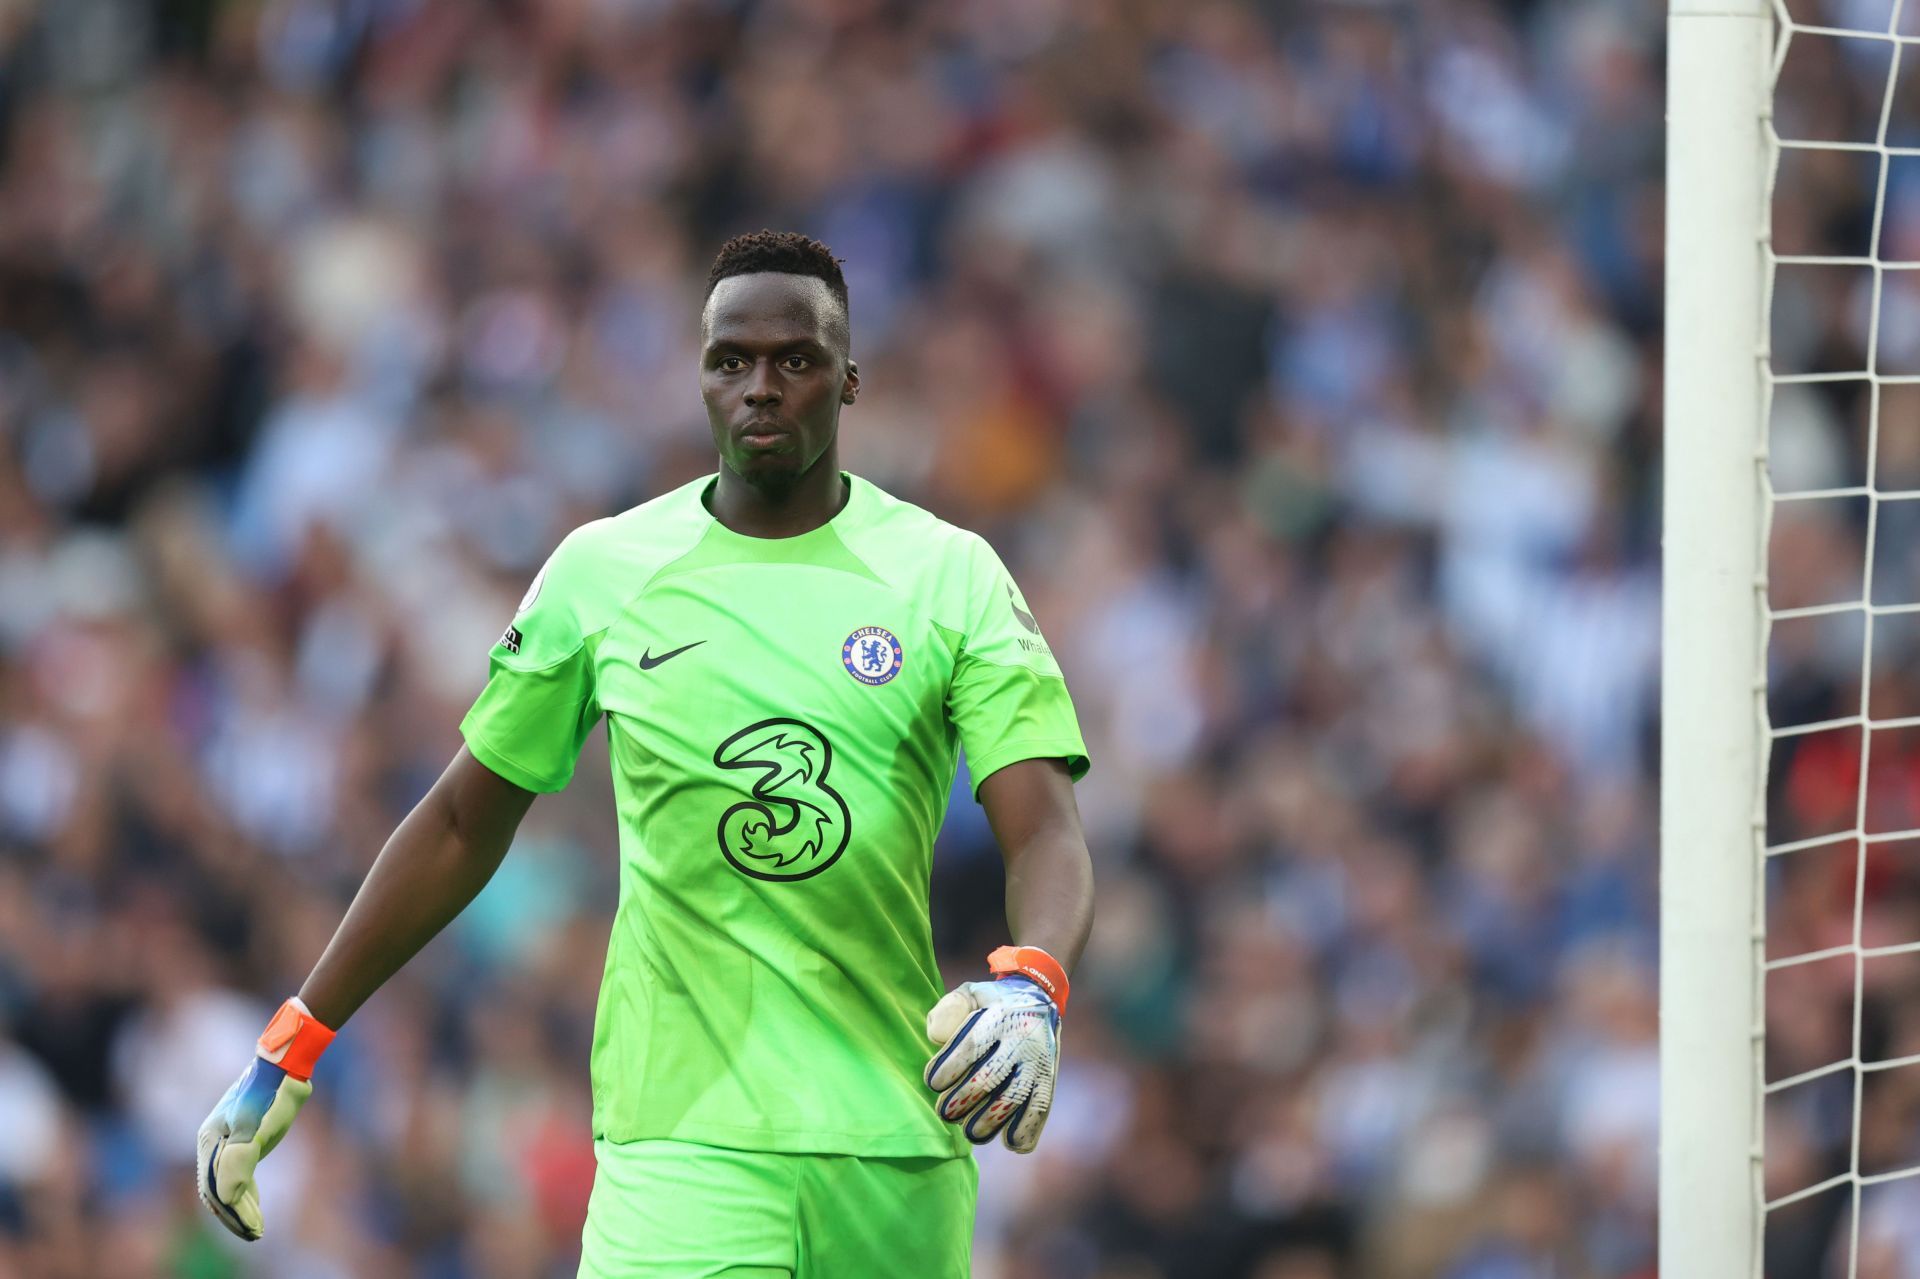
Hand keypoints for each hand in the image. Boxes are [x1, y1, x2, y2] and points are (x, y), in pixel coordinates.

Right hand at [195, 998, 333, 1240]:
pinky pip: (239, 1172)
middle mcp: (214, 1143)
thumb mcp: (253, 1129)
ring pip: (227, 1183)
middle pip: (218, 1190)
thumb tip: (229, 1197)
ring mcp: (229, 1140)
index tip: (253, 1232)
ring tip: (256, 1227)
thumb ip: (239, 1163)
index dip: (233, 1214)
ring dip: (240, 1207)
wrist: (284, 1065)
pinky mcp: (246, 1137)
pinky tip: (255, 1203)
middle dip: (235, 1215)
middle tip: (255, 1234)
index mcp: (210, 1142)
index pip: (215, 1190)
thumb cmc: (269, 1096)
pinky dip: (246, 1192)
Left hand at [924, 974, 1059, 1151]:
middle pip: (991, 1077)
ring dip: (990, 1121)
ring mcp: (1039, 1060)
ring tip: (971, 1132)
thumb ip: (949, 1011)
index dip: (950, 1067)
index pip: (971, 1044)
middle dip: (964, 1100)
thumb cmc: (991, 1003)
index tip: (933, 1082)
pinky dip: (1026, 1129)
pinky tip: (1009, 1141)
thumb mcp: (969, 994)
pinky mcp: (1049, 1078)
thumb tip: (938, 1039)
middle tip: (946, 1112)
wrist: (1038, 997)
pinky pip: (1040, 1108)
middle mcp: (1023, 1038)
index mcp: (1000, 1015)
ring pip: (1015, 1098)